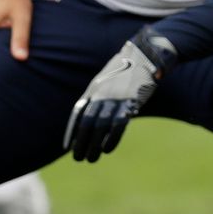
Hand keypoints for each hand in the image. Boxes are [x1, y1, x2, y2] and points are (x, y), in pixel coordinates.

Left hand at [63, 29, 174, 161]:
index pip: (78, 113)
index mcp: (94, 88)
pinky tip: (107, 149)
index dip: (71, 130)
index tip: (67, 146)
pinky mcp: (130, 101)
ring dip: (93, 144)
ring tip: (90, 159)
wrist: (146, 54)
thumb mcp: (108, 79)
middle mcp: (101, 94)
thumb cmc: (127, 68)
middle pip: (86, 122)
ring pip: (100, 125)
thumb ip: (100, 94)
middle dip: (81, 142)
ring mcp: (115, 98)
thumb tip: (93, 113)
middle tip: (78, 158)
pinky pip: (118, 124)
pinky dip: (111, 138)